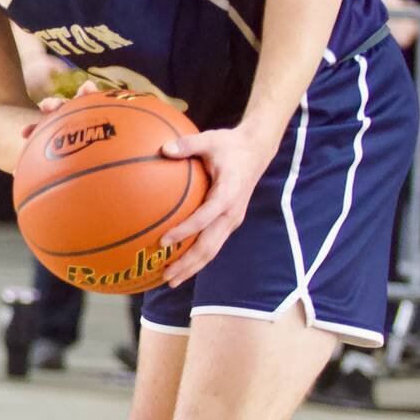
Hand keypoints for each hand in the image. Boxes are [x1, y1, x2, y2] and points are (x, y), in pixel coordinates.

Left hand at [155, 121, 272, 287]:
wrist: (256, 151)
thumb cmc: (229, 145)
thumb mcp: (210, 139)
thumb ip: (188, 145)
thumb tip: (163, 148)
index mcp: (228, 194)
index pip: (205, 217)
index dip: (185, 230)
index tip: (163, 241)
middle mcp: (232, 213)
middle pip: (209, 245)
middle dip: (188, 263)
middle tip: (165, 276)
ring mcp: (232, 220)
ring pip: (212, 250)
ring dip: (192, 267)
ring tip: (170, 281)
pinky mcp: (229, 222)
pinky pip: (212, 244)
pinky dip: (197, 258)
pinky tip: (180, 265)